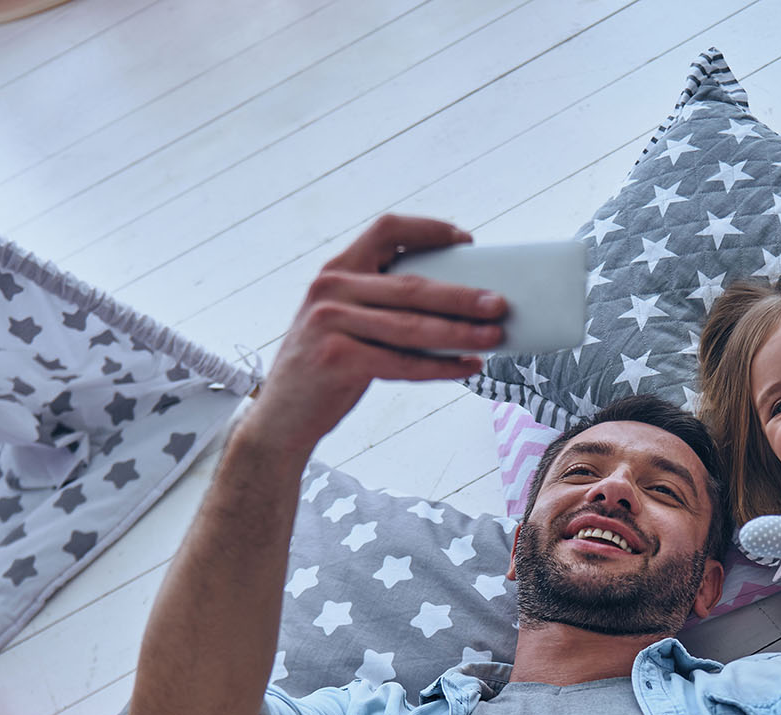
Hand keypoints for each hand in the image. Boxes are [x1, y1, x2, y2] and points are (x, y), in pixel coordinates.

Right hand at [247, 214, 508, 455]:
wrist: (280, 417)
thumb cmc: (326, 367)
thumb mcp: (343, 321)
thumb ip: (380, 304)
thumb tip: (457, 303)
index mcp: (336, 271)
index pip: (386, 231)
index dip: (429, 230)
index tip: (467, 241)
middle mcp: (330, 289)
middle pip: (412, 286)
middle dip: (462, 295)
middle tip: (500, 303)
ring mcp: (330, 323)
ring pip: (412, 327)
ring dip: (461, 333)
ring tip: (494, 336)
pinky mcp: (337, 359)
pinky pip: (402, 363)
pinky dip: (440, 367)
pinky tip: (468, 367)